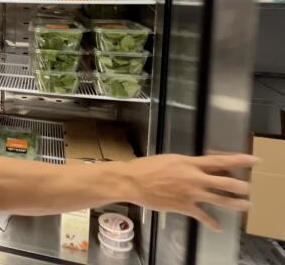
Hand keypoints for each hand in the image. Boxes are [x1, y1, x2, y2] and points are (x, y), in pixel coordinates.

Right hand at [124, 154, 257, 230]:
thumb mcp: (170, 160)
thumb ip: (186, 164)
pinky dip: (212, 222)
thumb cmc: (146, 167)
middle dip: (241, 187)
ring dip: (235, 204)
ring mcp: (191, 193)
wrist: (132, 182)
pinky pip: (203, 216)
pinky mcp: (184, 207)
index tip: (254, 160)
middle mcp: (194, 178)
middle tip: (250, 188)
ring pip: (220, 199)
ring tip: (246, 206)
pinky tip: (218, 226)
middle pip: (226, 182)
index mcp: (190, 163)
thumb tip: (197, 166)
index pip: (220, 161)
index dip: (239, 160)